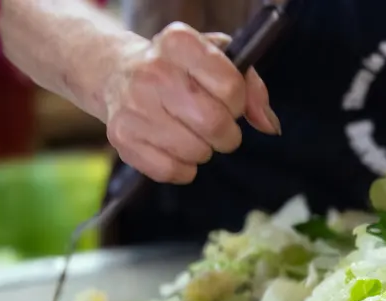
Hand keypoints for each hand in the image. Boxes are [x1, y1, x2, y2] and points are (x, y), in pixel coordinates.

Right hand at [101, 23, 280, 183]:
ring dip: (203, 150)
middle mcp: (152, 72)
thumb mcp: (217, 61)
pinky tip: (172, 146)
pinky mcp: (123, 138)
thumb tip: (269, 125)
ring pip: (196, 152)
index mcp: (179, 43)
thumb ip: (251, 87)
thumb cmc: (179, 69)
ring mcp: (133, 106)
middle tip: (215, 126)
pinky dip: (182, 167)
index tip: (226, 101)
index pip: (231, 87)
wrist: (116, 73)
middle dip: (226, 134)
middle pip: (215, 124)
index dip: (237, 102)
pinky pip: (173, 171)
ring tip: (188, 131)